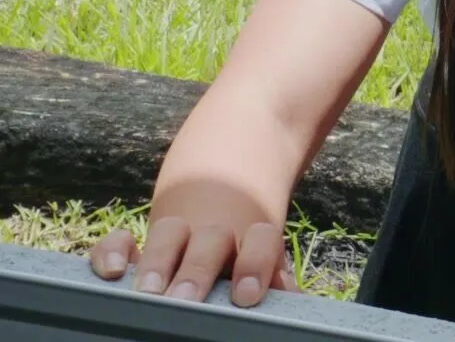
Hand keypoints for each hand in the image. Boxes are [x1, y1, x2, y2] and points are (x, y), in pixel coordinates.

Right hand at [89, 218, 295, 306]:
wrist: (218, 208)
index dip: (256, 264)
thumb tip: (289, 299)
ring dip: (157, 262)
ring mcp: (174, 235)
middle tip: (186, 300)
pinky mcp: (136, 245)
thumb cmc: (242, 263)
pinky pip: (120, 240)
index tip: (246, 296)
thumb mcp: (264, 269)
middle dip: (198, 270)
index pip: (262, 240)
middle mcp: (213, 234)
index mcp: (250, 240)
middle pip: (210, 240)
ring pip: (167, 234)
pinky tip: (111, 273)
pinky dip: (111, 250)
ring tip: (149, 293)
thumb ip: (273, 281)